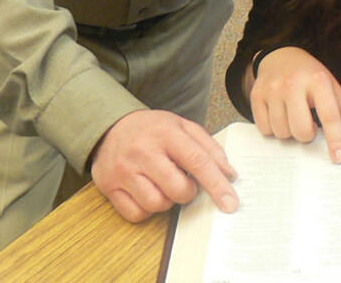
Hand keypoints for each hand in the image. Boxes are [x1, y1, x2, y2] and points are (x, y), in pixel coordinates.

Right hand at [90, 110, 237, 222]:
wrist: (111, 126)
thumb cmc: (153, 130)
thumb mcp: (182, 127)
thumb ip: (209, 148)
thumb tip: (229, 175)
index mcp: (166, 132)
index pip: (198, 161)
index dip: (217, 184)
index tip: (231, 203)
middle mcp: (143, 151)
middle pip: (178, 189)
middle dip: (188, 192)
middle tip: (183, 181)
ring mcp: (124, 170)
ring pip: (157, 204)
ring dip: (166, 200)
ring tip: (162, 184)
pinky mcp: (109, 186)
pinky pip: (136, 214)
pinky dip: (146, 209)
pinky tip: (146, 192)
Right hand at [249, 46, 340, 162]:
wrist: (280, 55)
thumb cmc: (310, 75)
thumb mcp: (331, 87)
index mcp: (317, 80)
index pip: (329, 116)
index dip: (335, 140)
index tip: (339, 158)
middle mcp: (293, 84)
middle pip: (302, 131)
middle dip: (307, 135)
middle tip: (309, 124)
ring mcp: (272, 89)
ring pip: (282, 133)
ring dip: (289, 131)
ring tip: (293, 116)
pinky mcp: (256, 95)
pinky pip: (265, 129)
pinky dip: (273, 128)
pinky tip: (278, 114)